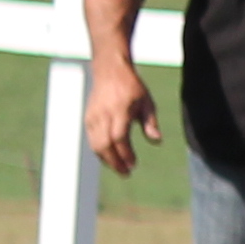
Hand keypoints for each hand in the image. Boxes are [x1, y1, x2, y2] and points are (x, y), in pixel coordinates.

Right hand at [86, 59, 155, 174]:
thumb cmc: (132, 87)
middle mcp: (103, 114)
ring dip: (107, 159)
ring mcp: (93, 116)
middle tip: (126, 173)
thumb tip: (157, 141)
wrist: (110, 70)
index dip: (125, 153)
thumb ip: (150, 122)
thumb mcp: (147, 101)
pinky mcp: (88, 118)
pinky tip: (111, 157)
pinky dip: (101, 152)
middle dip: (115, 162)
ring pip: (95, 144)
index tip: (134, 164)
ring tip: (120, 168)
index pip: (119, 137)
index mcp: (119, 110)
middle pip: (104, 144)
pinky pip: (92, 140)